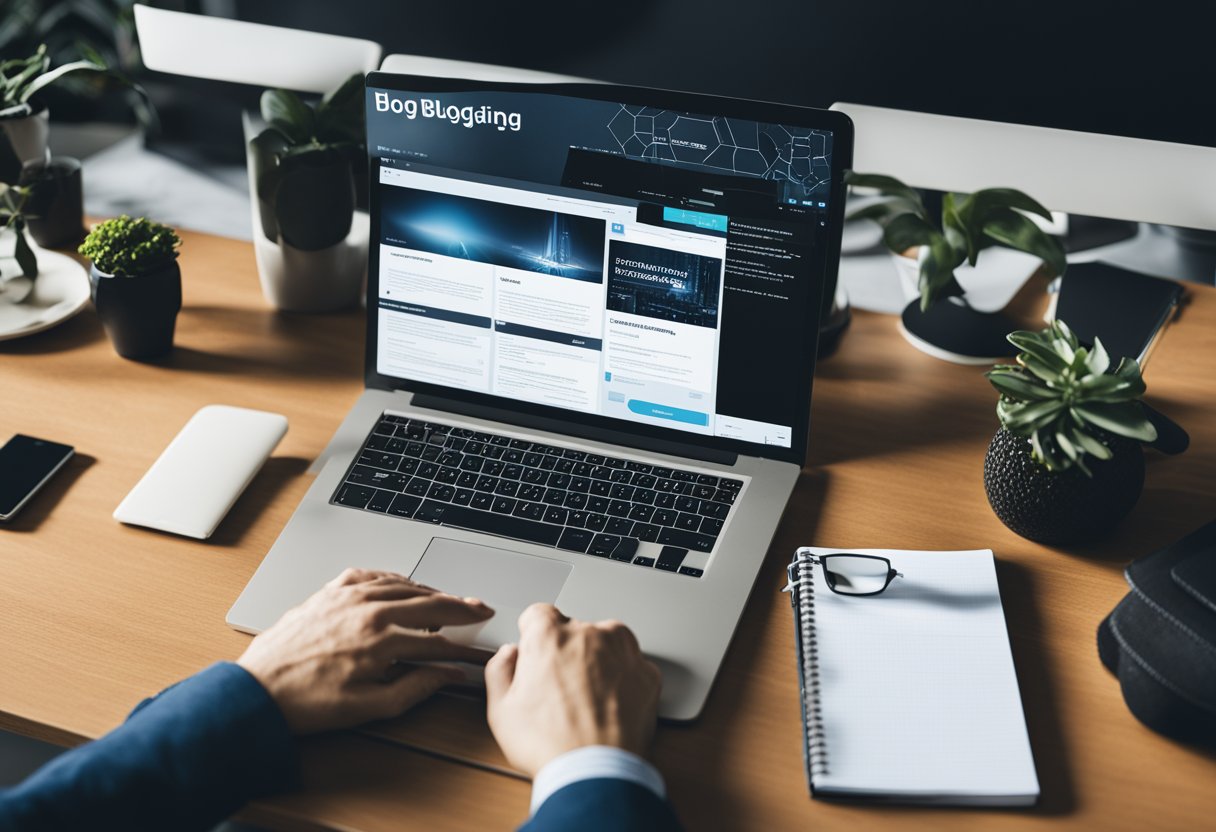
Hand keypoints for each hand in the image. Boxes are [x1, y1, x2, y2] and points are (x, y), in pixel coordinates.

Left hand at [238, 568, 493, 733]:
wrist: (258, 691)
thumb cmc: (307, 703)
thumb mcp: (368, 708)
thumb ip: (415, 688)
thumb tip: (447, 676)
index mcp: (380, 640)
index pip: (437, 640)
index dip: (462, 648)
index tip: (476, 652)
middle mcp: (367, 610)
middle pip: (429, 603)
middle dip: (461, 607)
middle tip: (481, 609)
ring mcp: (347, 596)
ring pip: (403, 584)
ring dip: (430, 591)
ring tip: (448, 600)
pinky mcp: (328, 592)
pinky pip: (370, 574)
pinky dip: (393, 577)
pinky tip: (402, 584)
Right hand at [484, 603, 660, 776]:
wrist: (596, 773)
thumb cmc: (550, 744)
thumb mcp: (501, 710)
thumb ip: (500, 669)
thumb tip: (508, 655)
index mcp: (551, 637)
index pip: (539, 614)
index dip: (533, 634)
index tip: (535, 651)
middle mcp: (590, 634)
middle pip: (574, 630)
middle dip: (566, 652)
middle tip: (559, 689)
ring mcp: (624, 652)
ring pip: (606, 643)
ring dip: (597, 660)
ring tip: (586, 698)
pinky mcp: (648, 673)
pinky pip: (632, 666)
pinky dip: (623, 679)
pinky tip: (608, 706)